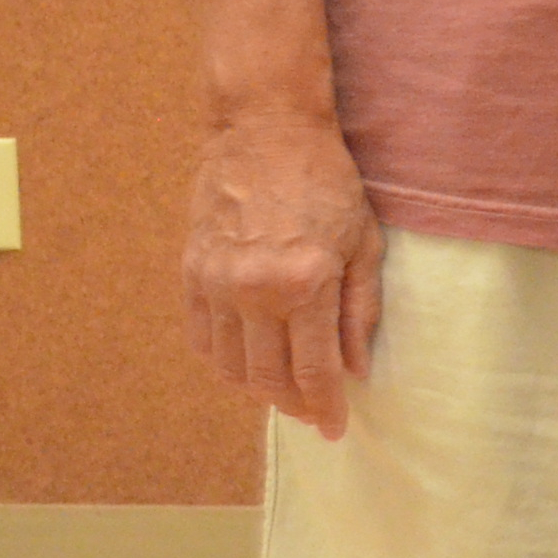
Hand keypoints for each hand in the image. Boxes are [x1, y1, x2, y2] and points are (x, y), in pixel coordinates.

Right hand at [185, 109, 380, 437]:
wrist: (266, 129)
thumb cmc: (327, 181)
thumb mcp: (365, 242)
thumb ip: (360, 311)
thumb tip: (357, 369)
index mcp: (305, 283)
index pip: (314, 370)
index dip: (325, 407)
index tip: (335, 429)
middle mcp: (254, 290)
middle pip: (268, 379)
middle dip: (293, 405)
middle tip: (312, 412)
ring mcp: (216, 282)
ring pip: (230, 366)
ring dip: (257, 388)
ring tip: (284, 390)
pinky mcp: (192, 272)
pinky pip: (202, 338)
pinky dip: (223, 360)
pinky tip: (247, 361)